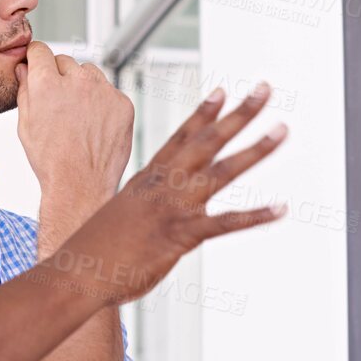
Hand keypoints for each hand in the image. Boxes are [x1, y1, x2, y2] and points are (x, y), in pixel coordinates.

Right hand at [15, 40, 133, 204]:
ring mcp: (103, 91)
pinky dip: (102, 103)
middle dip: (60, 76)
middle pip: (66, 62)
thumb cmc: (50, 159)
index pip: (41, 50)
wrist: (80, 186)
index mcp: (46, 83)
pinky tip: (95, 125)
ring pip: (90, 73)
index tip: (38, 64)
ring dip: (83, 86)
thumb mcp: (25, 124)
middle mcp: (76, 81)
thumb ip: (25, 90)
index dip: (37, 58)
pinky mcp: (122, 103)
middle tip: (58, 103)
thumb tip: (25, 69)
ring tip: (78, 116)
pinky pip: (109, 91)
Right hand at [35, 84, 288, 307]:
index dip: (205, 113)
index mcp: (150, 178)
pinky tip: (281, 209)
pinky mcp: (181, 235)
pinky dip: (255, 216)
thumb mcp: (123, 216)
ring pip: (222, 171)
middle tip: (264, 90)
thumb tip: (167, 213)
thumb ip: (150, 208)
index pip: (182, 136)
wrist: (78, 270)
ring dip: (255, 149)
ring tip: (282, 130)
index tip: (223, 91)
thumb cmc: (97, 250)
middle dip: (239, 114)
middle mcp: (164, 184)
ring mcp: (174, 207)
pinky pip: (225, 223)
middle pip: (208, 140)